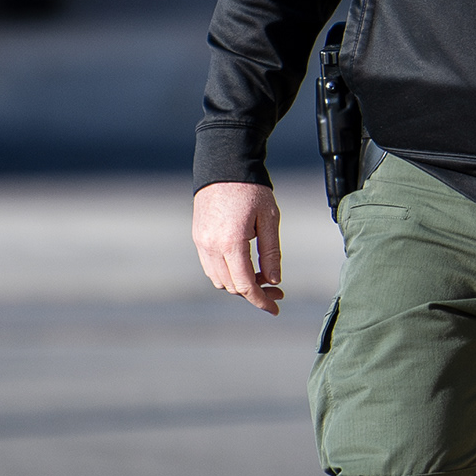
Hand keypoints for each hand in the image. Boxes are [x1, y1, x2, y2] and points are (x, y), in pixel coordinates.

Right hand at [194, 181, 285, 314]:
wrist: (224, 166)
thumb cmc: (252, 190)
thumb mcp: (270, 220)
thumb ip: (271, 253)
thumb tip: (274, 281)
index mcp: (231, 243)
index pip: (246, 285)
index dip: (261, 301)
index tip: (275, 309)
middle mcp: (211, 247)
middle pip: (232, 286)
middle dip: (254, 293)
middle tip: (277, 290)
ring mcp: (201, 243)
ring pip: (219, 279)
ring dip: (239, 284)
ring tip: (262, 276)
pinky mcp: (198, 237)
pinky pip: (210, 266)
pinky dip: (227, 273)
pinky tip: (245, 266)